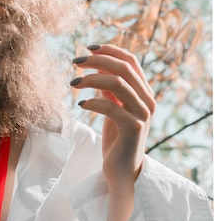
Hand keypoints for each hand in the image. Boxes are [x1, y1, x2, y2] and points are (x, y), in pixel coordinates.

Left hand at [71, 44, 154, 192]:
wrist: (122, 172)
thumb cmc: (116, 138)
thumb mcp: (113, 107)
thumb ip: (110, 88)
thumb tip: (97, 64)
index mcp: (144, 92)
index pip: (131, 61)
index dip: (110, 50)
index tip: (88, 48)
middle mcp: (147, 100)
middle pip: (123, 68)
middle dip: (97, 60)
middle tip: (75, 62)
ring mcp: (142, 114)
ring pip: (118, 83)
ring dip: (91, 78)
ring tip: (73, 83)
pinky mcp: (133, 129)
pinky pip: (111, 107)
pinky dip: (93, 102)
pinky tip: (80, 105)